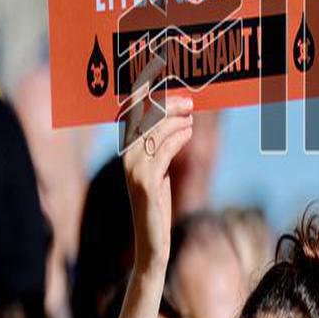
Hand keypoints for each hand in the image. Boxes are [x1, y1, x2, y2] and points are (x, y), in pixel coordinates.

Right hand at [122, 92, 193, 271]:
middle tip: (189, 102)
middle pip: (144, 120)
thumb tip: (180, 123)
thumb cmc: (157, 208)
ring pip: (155, 132)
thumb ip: (162, 149)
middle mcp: (126, 160)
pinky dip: (177, 137)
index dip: (140, 93)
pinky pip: (163, 151)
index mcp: (127, 155)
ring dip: (175, 120)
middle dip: (166, 105)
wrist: (152, 245)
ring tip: (192, 117)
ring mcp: (133, 171)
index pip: (131, 116)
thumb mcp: (159, 173)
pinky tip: (188, 131)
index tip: (152, 72)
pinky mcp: (145, 183)